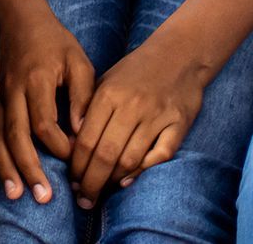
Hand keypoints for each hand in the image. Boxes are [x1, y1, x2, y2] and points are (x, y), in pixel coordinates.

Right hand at [0, 8, 96, 204]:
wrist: (22, 19)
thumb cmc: (55, 42)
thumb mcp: (78, 60)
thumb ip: (82, 95)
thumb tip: (81, 131)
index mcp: (38, 79)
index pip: (44, 122)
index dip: (58, 145)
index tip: (74, 158)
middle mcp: (14, 90)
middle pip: (18, 136)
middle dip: (30, 169)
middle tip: (44, 197)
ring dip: (7, 168)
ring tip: (16, 195)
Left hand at [65, 34, 207, 206]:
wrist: (180, 52)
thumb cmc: (137, 70)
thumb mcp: (107, 80)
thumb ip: (89, 109)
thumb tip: (71, 145)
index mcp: (110, 94)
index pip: (86, 140)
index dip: (76, 166)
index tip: (72, 182)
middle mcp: (132, 105)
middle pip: (105, 155)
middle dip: (90, 183)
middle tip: (83, 200)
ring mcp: (157, 115)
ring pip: (130, 159)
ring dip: (112, 182)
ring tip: (101, 193)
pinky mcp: (178, 123)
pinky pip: (160, 155)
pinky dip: (143, 171)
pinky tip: (128, 181)